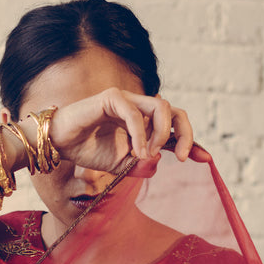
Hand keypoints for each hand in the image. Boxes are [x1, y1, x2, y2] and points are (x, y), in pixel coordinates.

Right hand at [7, 89, 195, 173]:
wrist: (58, 145)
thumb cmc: (87, 151)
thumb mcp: (120, 165)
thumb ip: (142, 164)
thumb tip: (158, 162)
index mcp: (144, 124)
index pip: (175, 128)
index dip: (191, 141)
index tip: (205, 159)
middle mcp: (139, 108)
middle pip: (176, 112)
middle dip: (185, 134)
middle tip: (181, 157)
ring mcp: (126, 100)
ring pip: (161, 106)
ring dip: (161, 133)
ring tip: (148, 154)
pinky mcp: (111, 97)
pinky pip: (134, 113)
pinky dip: (139, 133)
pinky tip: (135, 152)